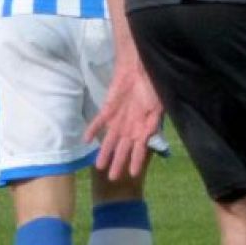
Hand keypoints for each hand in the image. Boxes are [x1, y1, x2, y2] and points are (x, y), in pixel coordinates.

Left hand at [86, 57, 164, 180]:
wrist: (140, 66)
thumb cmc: (153, 84)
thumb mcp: (159, 105)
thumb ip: (154, 122)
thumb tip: (150, 138)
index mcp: (144, 126)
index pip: (140, 147)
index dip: (137, 160)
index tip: (134, 173)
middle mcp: (130, 126)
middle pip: (122, 148)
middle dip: (118, 163)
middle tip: (113, 178)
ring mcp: (118, 119)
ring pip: (109, 139)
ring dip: (104, 152)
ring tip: (99, 167)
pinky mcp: (107, 109)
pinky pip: (98, 121)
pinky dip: (92, 130)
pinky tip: (85, 141)